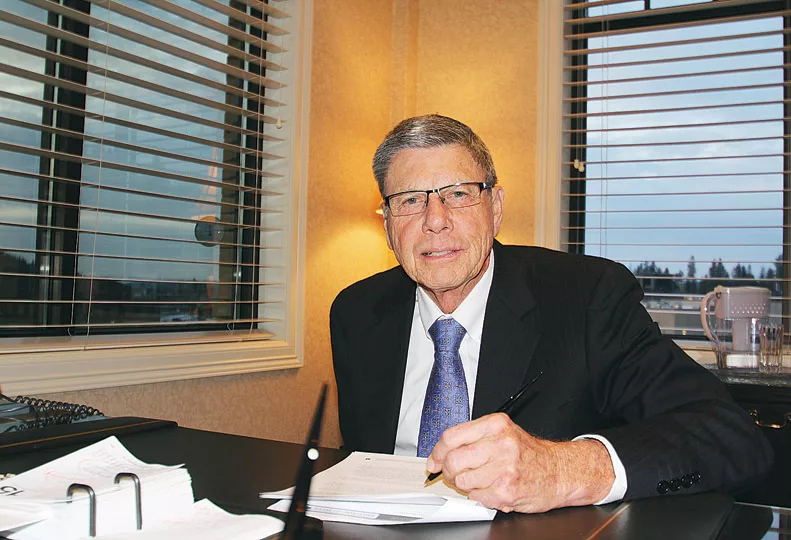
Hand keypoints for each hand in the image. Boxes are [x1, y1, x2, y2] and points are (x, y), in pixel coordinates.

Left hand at [426, 413, 614, 512]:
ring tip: (481, 481)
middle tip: (455, 474)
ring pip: (462, 481)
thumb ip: (472, 438)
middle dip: (449, 471)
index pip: (451, 436)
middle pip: (453, 460)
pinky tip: (494, 488)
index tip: (435, 461)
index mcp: (495, 425)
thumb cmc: (529, 454)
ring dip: (466, 485)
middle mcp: (500, 444)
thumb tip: (440, 455)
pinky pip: (477, 497)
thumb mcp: (502, 433)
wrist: (560, 471)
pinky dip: (481, 496)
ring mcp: (503, 468)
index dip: (437, 452)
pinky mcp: (506, 490)